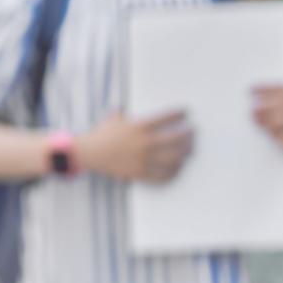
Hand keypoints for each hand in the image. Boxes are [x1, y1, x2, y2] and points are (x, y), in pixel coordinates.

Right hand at [77, 110, 193, 183]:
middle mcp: (145, 143)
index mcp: (140, 127)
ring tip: (189, 150)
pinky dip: (174, 172)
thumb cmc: (101, 135)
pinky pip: (163, 175)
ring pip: (174, 158)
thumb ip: (122, 112)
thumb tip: (123, 107)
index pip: (167, 117)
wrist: (89, 153)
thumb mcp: (113, 118)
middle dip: (189, 135)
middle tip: (192, 132)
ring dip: (185, 153)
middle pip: (177, 139)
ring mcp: (144, 160)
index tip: (185, 112)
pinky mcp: (141, 173)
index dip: (179, 113)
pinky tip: (178, 168)